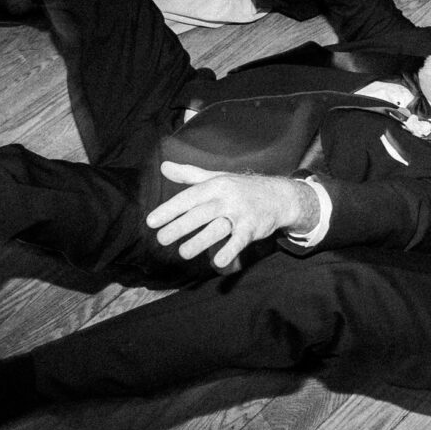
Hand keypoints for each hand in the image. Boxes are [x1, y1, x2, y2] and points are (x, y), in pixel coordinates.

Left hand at [145, 162, 319, 270]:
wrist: (279, 195)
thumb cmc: (241, 188)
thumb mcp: (216, 177)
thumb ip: (189, 175)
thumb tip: (163, 166)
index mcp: (215, 185)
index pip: (189, 197)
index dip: (169, 209)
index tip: (151, 222)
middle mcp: (227, 198)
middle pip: (200, 213)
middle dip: (180, 226)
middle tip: (161, 239)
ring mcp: (241, 213)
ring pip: (218, 228)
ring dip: (201, 241)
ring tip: (183, 253)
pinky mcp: (253, 228)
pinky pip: (240, 241)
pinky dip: (230, 251)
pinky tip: (218, 263)